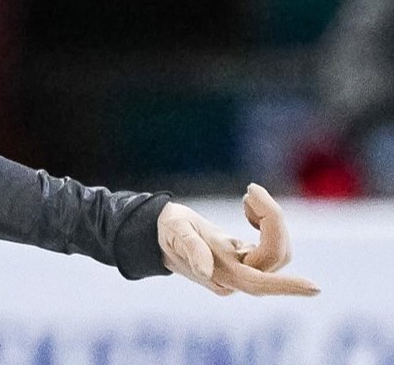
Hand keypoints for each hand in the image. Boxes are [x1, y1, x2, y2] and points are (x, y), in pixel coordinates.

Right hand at [157, 183, 319, 296]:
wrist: (160, 232)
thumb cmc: (166, 228)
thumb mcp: (174, 229)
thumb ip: (190, 247)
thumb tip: (205, 270)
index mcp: (220, 272)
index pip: (258, 282)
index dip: (286, 285)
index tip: (315, 287)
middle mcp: (236, 277)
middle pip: (273, 256)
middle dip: (272, 220)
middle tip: (251, 189)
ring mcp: (244, 271)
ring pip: (277, 250)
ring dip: (270, 218)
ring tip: (249, 194)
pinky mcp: (249, 261)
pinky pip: (273, 244)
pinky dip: (267, 221)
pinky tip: (248, 208)